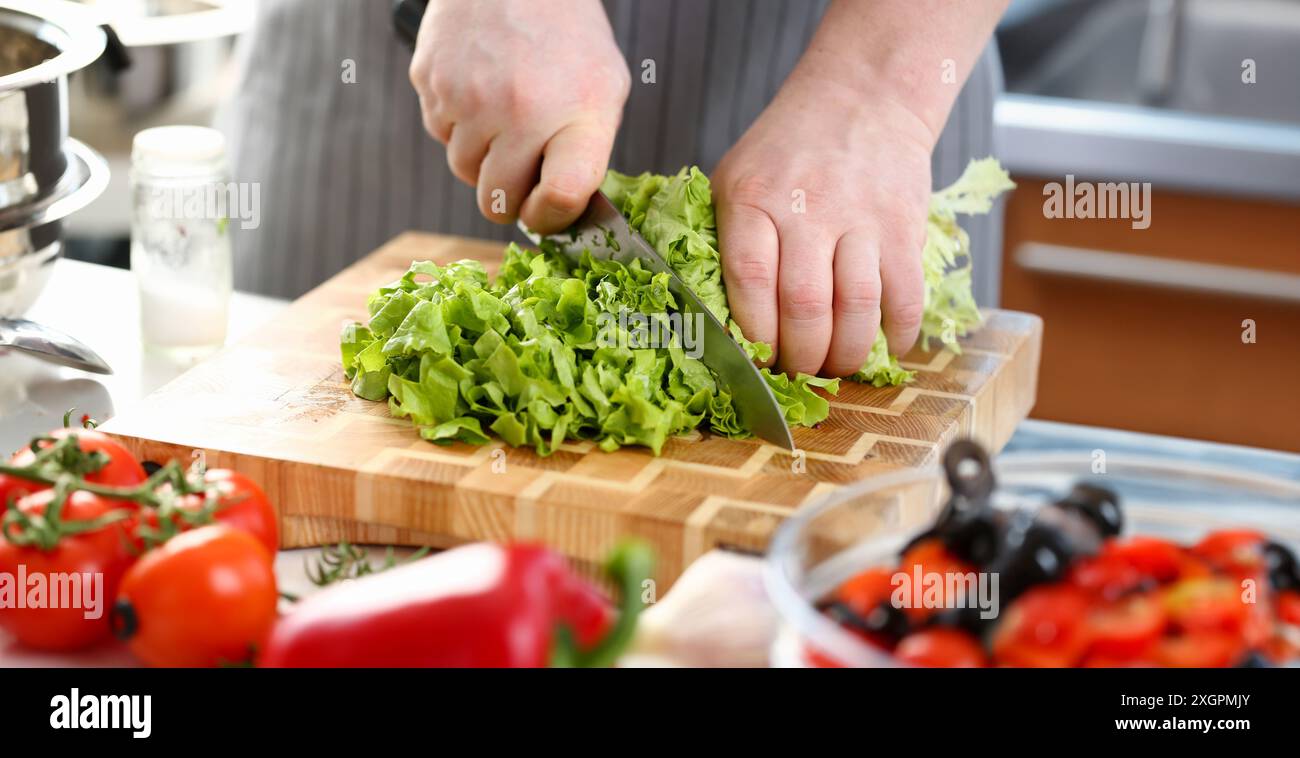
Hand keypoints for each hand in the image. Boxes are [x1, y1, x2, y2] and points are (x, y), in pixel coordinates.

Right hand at [409, 0, 629, 231]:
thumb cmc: (567, 36)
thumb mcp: (604, 90)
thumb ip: (587, 153)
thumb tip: (560, 211)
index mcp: (575, 116)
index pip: (561, 198)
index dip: (552, 218)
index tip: (549, 210)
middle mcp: (519, 112)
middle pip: (496, 202)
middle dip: (509, 195)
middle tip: (523, 167)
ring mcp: (469, 98)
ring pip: (462, 170)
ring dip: (481, 158)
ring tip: (504, 116)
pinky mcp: (431, 82)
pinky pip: (439, 132)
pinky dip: (458, 124)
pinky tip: (480, 90)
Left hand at [713, 75, 935, 377]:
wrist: (863, 96)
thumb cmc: (789, 148)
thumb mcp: (737, 176)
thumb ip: (725, 238)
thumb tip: (719, 319)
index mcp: (752, 197)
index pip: (748, 280)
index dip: (753, 334)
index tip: (757, 360)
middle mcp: (805, 206)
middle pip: (803, 305)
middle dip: (800, 357)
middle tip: (798, 372)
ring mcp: (859, 216)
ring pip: (855, 308)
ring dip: (845, 354)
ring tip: (835, 366)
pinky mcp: (904, 225)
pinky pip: (904, 295)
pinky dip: (896, 334)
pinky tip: (884, 346)